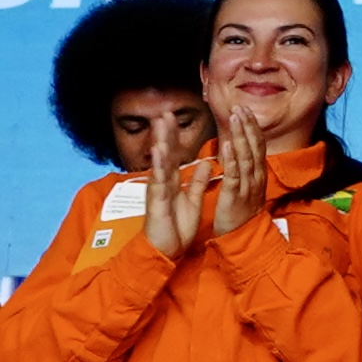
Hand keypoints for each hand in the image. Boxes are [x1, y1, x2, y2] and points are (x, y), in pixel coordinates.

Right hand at [142, 113, 212, 259]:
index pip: (175, 155)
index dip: (176, 137)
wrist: (165, 250)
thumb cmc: (176, 227)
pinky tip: (159, 151)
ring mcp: (158, 191)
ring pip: (159, 163)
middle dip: (165, 133)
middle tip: (164, 111)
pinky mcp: (156, 201)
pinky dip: (159, 166)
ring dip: (160, 142)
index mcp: (173, 182)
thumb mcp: (192, 200)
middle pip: (165, 154)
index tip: (176, 118)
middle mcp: (163, 183)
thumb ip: (197, 181)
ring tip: (160, 123)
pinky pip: (158, 181)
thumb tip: (206, 163)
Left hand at [211, 107, 267, 238]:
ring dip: (240, 136)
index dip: (252, 128)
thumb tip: (239, 152)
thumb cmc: (240, 211)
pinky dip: (231, 159)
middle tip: (240, 108)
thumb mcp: (247, 187)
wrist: (244, 237)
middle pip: (254, 146)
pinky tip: (226, 146)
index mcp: (257, 173)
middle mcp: (256, 176)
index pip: (257, 145)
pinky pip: (234, 174)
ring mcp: (247, 185)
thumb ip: (244, 169)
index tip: (245, 111)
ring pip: (245, 156)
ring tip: (235, 118)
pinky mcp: (235, 195)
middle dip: (247, 126)